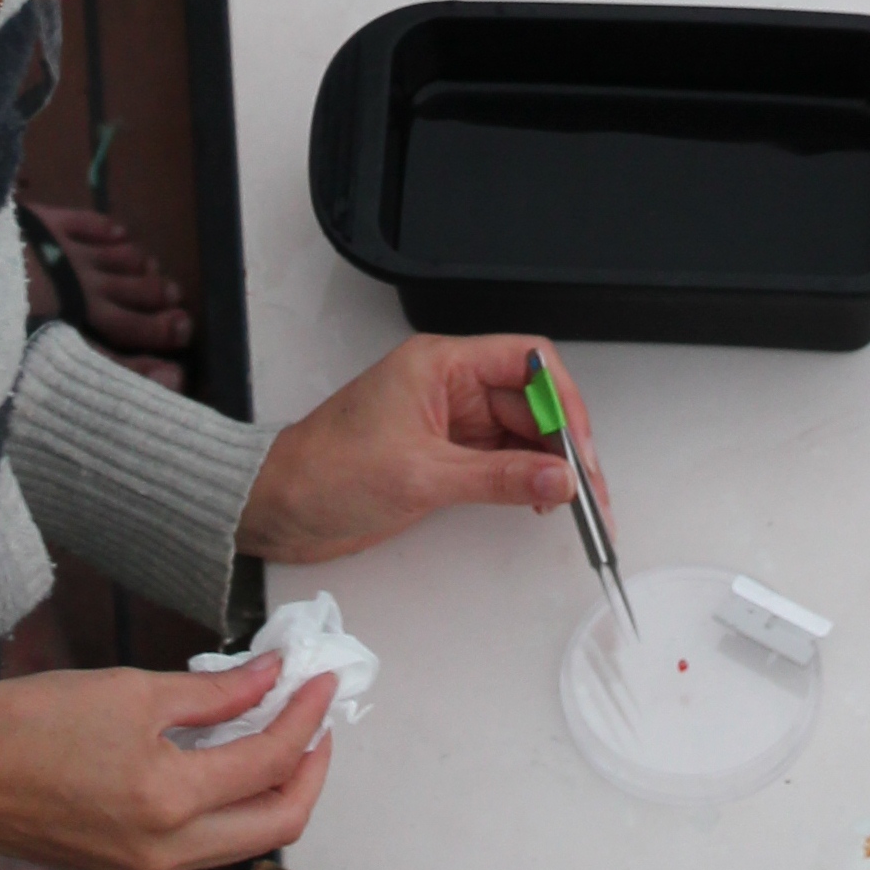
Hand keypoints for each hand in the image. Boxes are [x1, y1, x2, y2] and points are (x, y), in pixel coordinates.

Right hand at [0, 654, 333, 869]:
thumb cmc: (28, 722)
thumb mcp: (128, 693)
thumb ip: (211, 694)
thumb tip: (269, 680)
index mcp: (170, 801)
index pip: (269, 760)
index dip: (306, 715)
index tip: (318, 679)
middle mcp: (168, 849)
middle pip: (278, 823)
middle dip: (310, 770)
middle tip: (316, 719)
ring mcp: (148, 867)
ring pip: (246, 840)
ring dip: (276, 791)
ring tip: (282, 734)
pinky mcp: (128, 867)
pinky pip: (207, 843)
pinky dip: (233, 804)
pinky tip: (229, 760)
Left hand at [27, 197, 194, 388]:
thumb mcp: (41, 361)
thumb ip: (103, 369)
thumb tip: (164, 381)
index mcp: (77, 319)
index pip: (127, 330)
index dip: (157, 332)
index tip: (184, 331)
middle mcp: (79, 284)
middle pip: (128, 292)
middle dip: (156, 298)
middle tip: (177, 301)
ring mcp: (62, 249)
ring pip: (115, 256)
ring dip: (138, 265)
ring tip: (155, 273)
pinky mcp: (43, 221)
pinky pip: (86, 222)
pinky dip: (108, 230)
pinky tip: (121, 234)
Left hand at [240, 333, 601, 566]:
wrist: (278, 507)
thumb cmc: (327, 472)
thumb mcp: (420, 476)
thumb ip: (497, 478)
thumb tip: (560, 480)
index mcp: (441, 364)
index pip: (526, 360)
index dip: (562, 401)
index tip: (581, 448)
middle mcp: (451, 386)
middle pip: (531, 402)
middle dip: (565, 445)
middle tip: (591, 495)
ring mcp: (449, 423)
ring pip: (521, 436)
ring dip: (551, 468)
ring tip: (578, 509)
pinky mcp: (445, 457)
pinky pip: (502, 461)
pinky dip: (527, 482)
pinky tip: (542, 504)